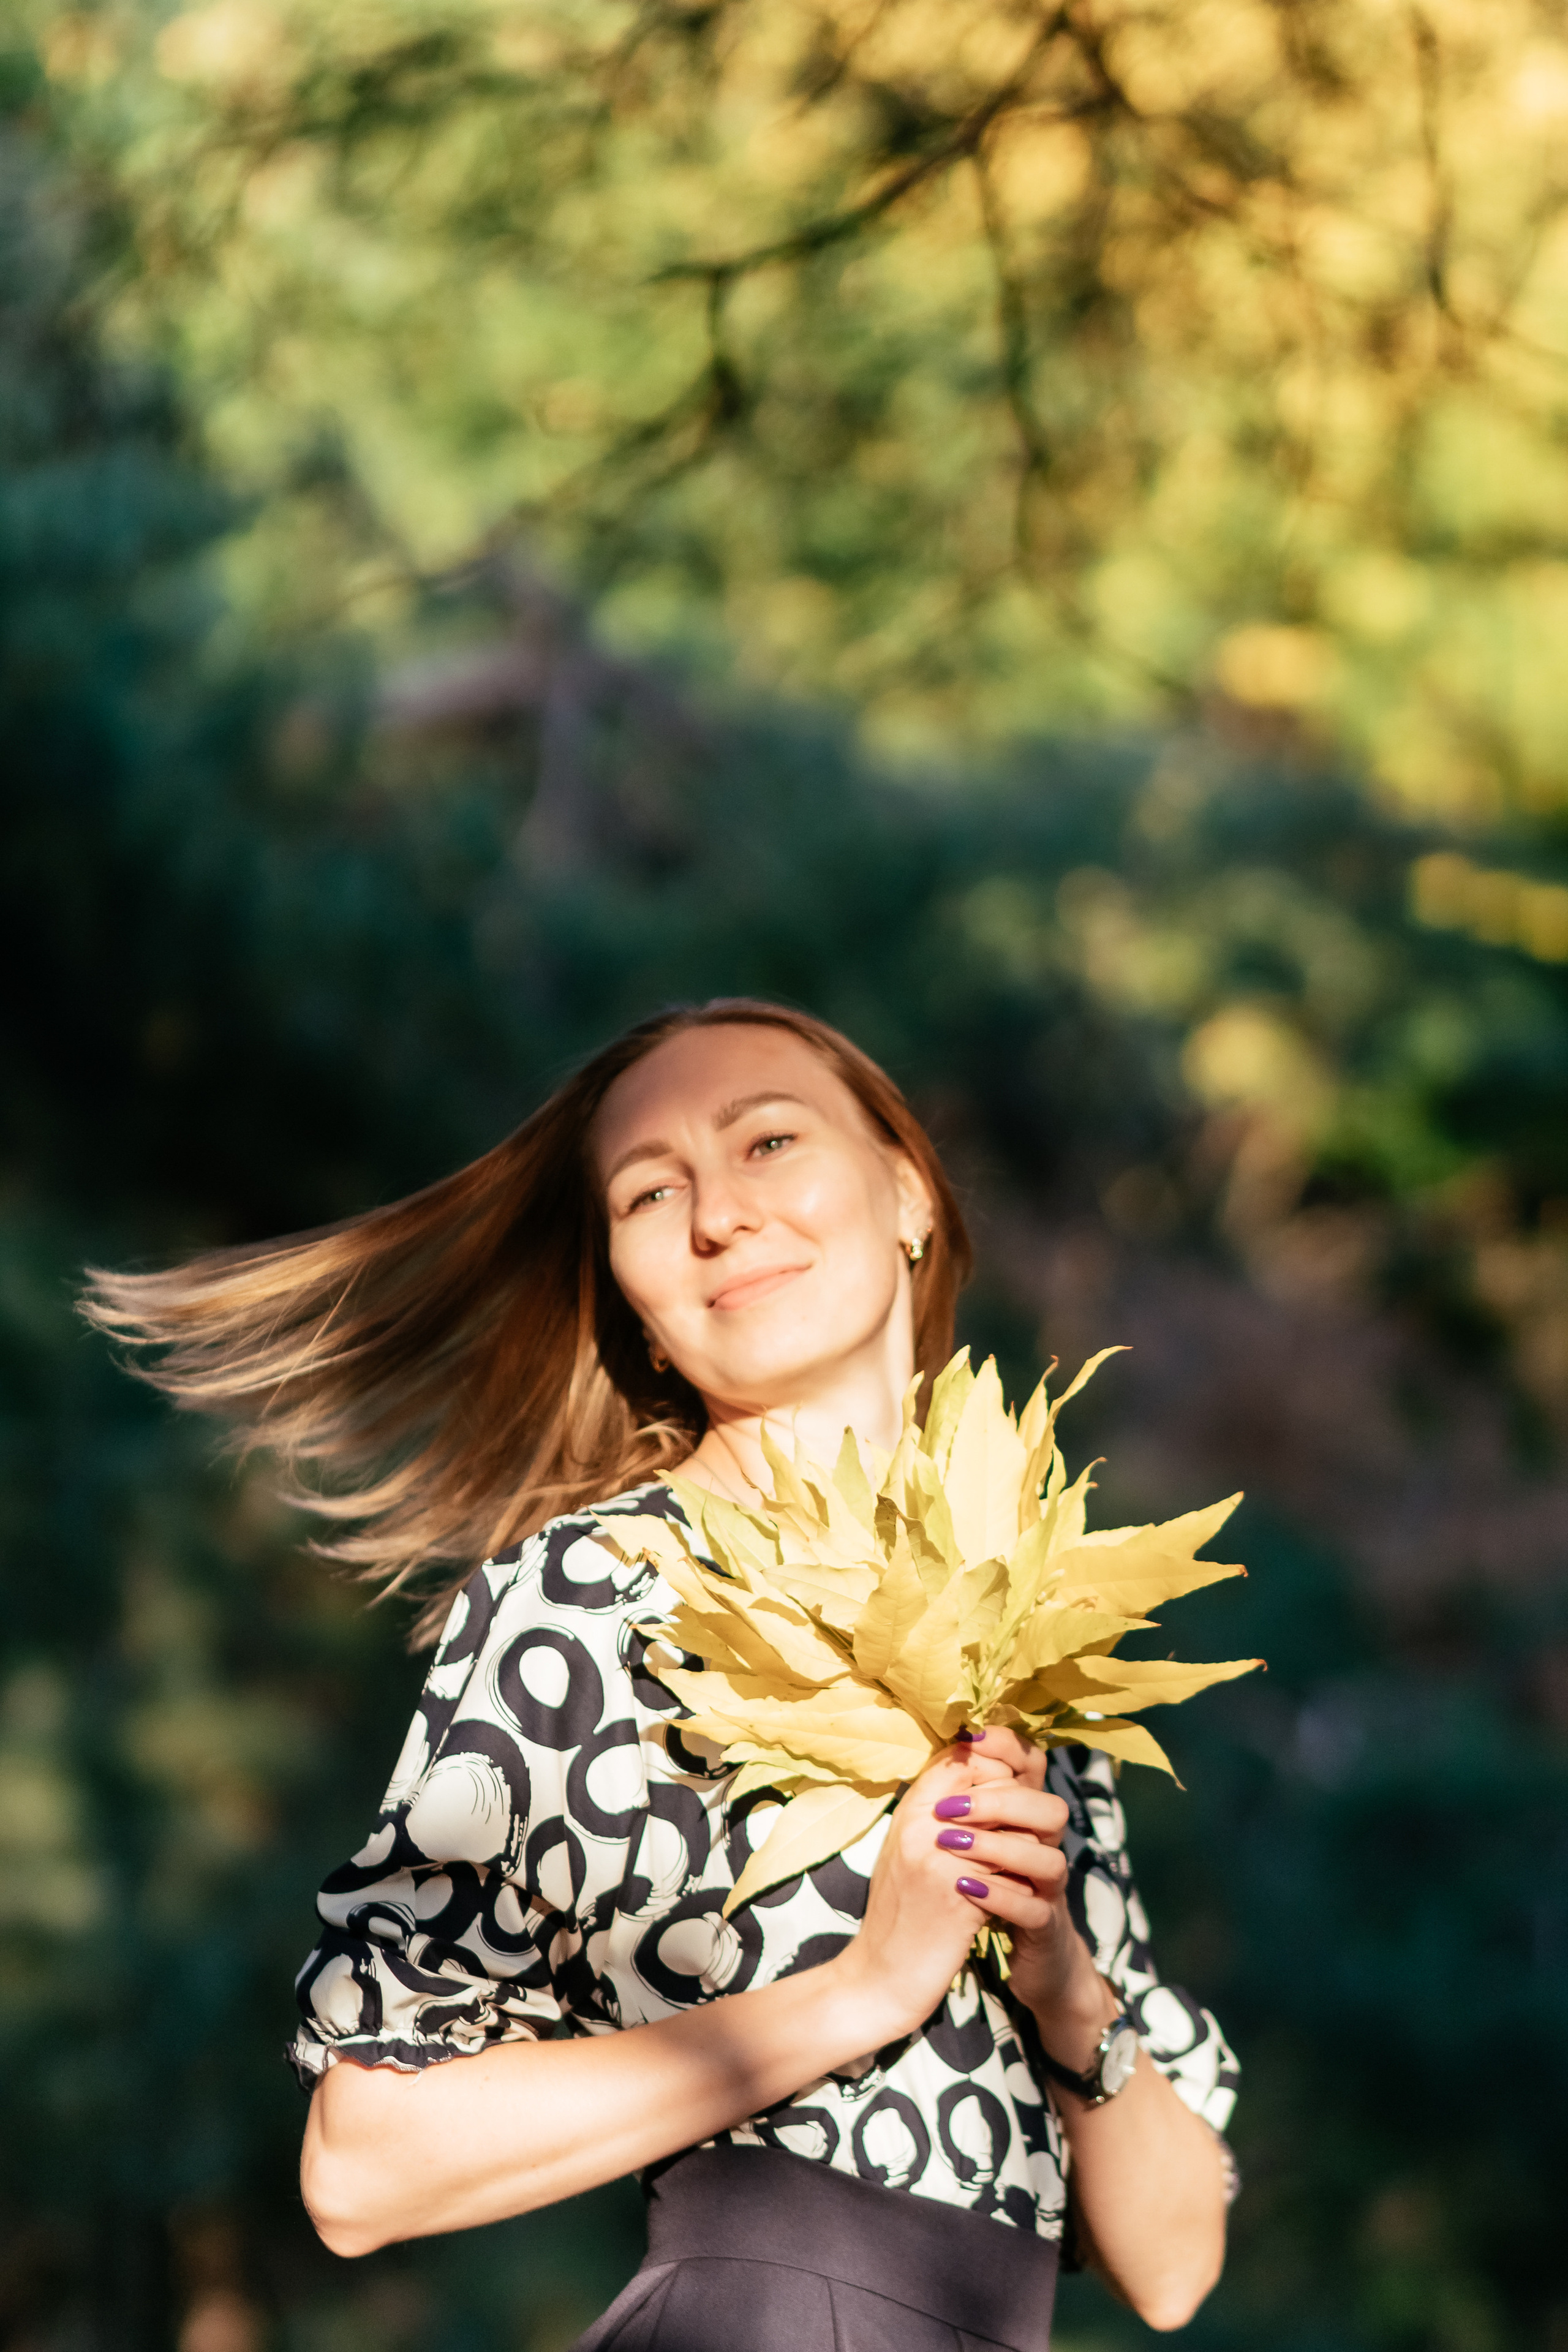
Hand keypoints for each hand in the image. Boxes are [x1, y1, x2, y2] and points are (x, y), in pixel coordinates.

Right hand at [830, 1742, 1007, 2038]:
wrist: (879, 1979)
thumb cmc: (899, 1913)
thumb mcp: (908, 1850)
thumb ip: (939, 1812)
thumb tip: (986, 1779)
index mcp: (910, 1809)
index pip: (966, 1758)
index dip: (996, 1774)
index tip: (1003, 1802)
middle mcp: (922, 1826)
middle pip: (998, 1787)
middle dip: (1019, 1811)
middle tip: (1017, 1837)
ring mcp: (940, 1861)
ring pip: (1017, 1831)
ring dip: (1025, 1852)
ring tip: (1014, 1871)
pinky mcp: (960, 1899)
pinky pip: (1013, 1875)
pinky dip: (1019, 1888)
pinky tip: (1010, 1901)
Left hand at [927, 1731, 1109, 2060]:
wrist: (1013, 1957)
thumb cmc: (979, 1888)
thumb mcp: (968, 1838)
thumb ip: (961, 1795)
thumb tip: (948, 1747)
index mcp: (1023, 1818)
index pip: (1033, 1769)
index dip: (1010, 1749)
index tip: (971, 1740)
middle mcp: (1043, 1847)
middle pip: (1048, 1809)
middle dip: (1001, 1801)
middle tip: (951, 1808)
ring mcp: (1048, 1889)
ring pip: (1050, 1858)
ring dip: (1000, 1848)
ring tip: (953, 1847)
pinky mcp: (1043, 1928)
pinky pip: (1035, 1908)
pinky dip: (1001, 1897)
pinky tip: (966, 1888)